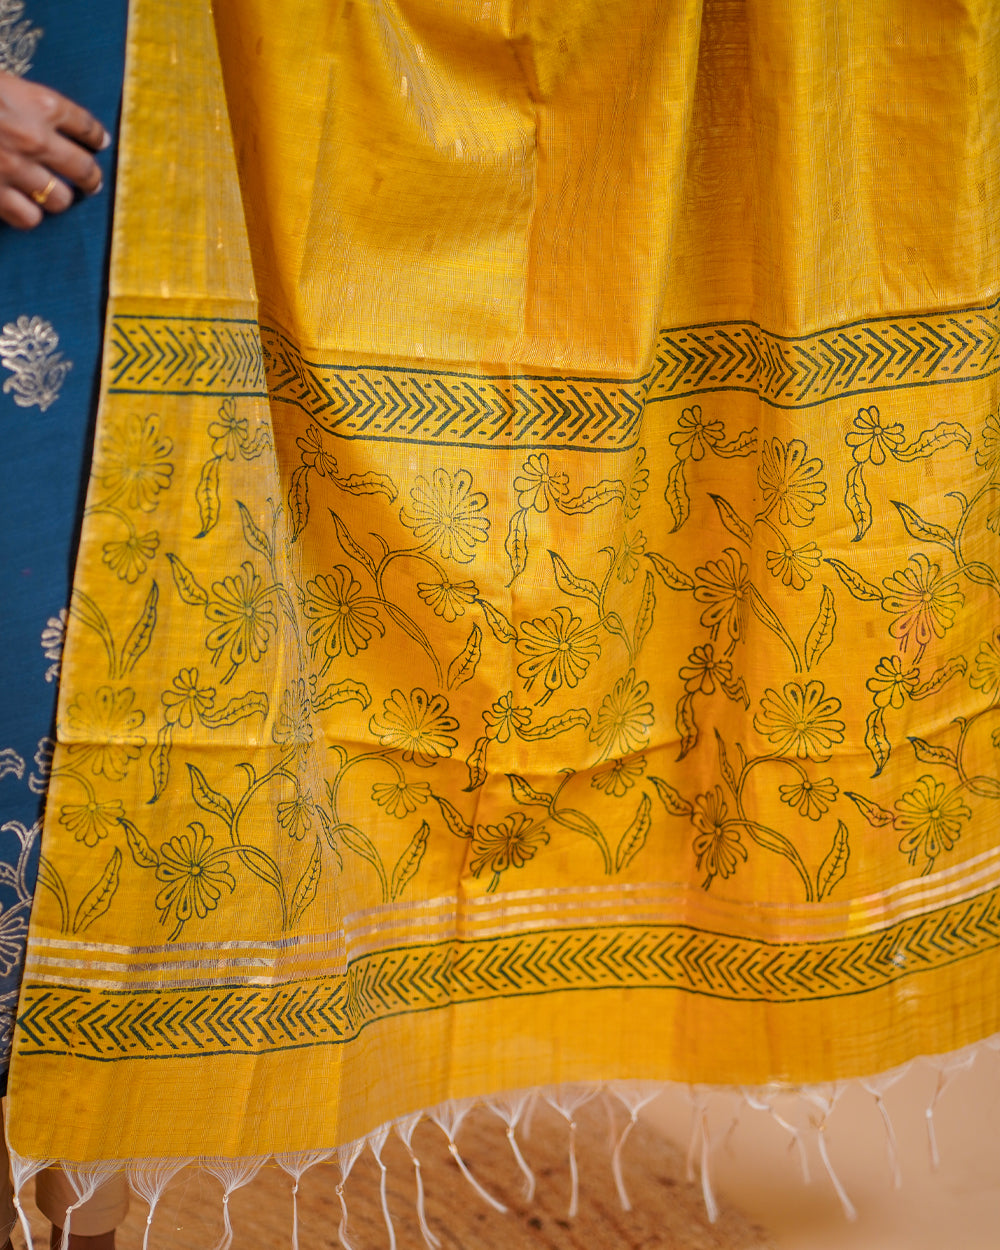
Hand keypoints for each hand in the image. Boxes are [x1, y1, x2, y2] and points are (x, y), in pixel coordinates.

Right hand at [0, 68, 109, 228]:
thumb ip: (16, 98)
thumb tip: (36, 114)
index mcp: (36, 102)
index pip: (83, 124)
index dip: (95, 137)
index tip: (99, 143)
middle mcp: (35, 138)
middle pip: (83, 168)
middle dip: (91, 178)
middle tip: (91, 182)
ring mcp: (16, 169)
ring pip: (60, 200)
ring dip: (57, 199)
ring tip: (53, 197)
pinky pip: (29, 219)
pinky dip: (27, 216)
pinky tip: (21, 209)